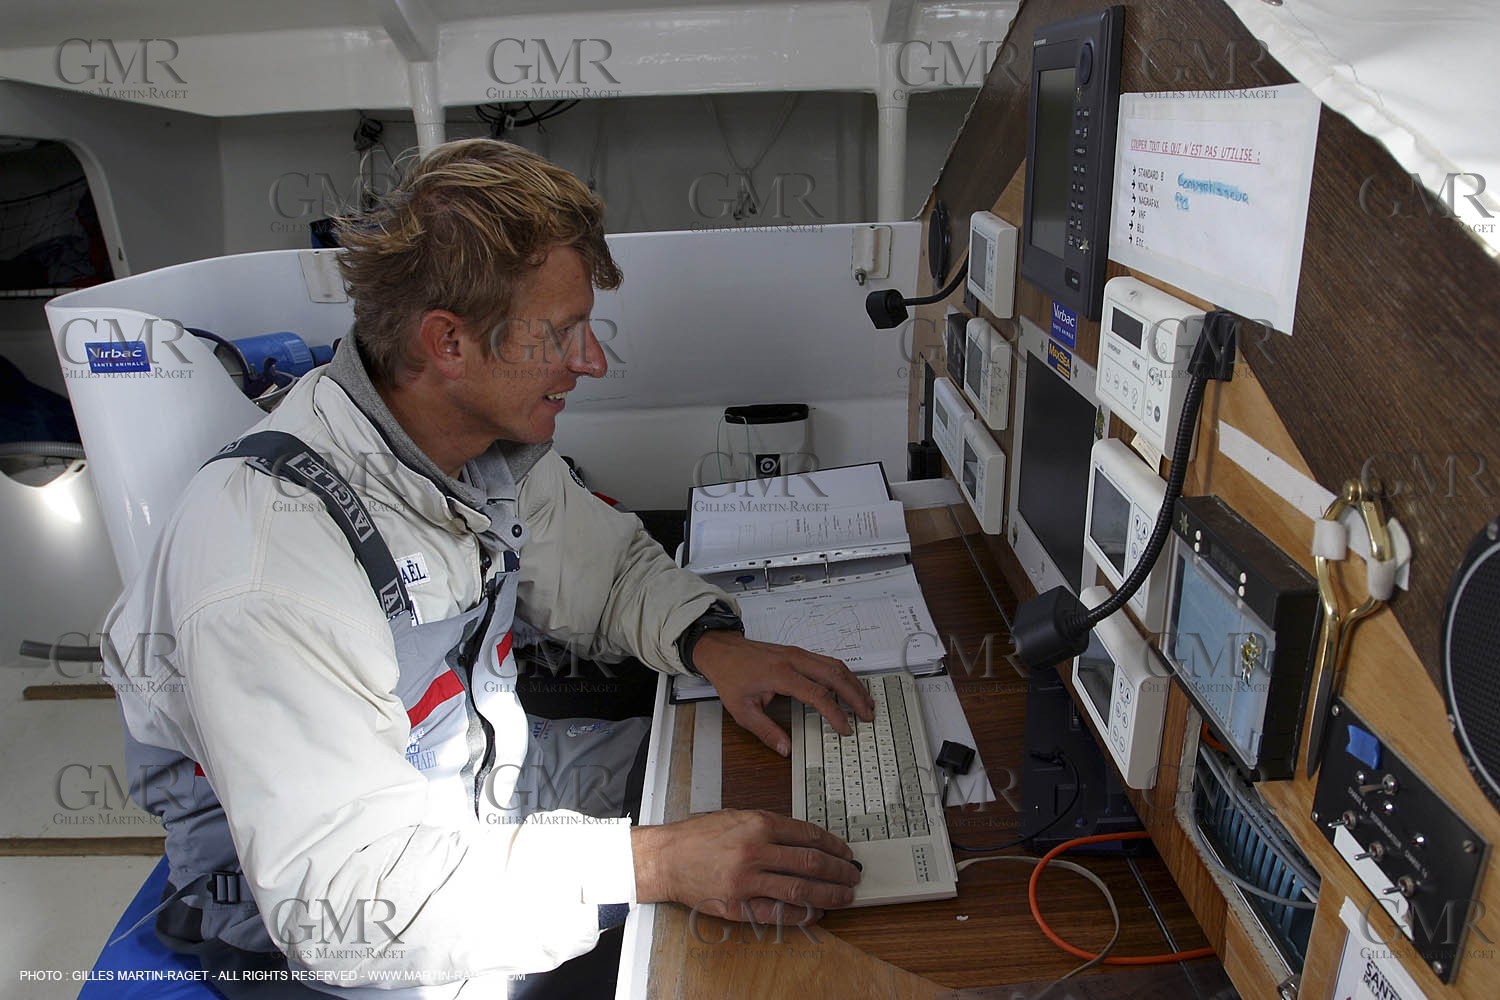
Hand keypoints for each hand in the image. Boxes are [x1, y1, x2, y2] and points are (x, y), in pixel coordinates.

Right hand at [631, 809, 860, 922]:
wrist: (666, 858)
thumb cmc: (699, 836)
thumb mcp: (737, 816)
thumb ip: (769, 825)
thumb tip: (804, 838)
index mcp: (758, 824)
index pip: (808, 835)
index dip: (833, 845)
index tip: (846, 852)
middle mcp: (756, 851)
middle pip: (811, 862)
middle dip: (839, 870)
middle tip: (853, 875)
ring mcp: (747, 881)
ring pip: (800, 889)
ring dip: (829, 894)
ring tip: (846, 896)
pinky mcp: (738, 906)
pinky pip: (778, 913)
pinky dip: (802, 914)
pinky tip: (817, 912)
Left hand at [690, 632, 876, 755]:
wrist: (722, 650)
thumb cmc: (731, 677)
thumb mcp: (741, 710)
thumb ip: (765, 731)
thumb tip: (785, 749)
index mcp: (780, 674)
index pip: (817, 694)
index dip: (835, 713)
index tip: (845, 729)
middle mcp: (794, 660)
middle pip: (835, 676)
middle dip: (855, 696)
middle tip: (868, 715)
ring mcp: (798, 654)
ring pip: (835, 666)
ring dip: (853, 684)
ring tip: (866, 703)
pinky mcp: (799, 653)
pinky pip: (828, 662)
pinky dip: (843, 675)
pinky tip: (849, 687)